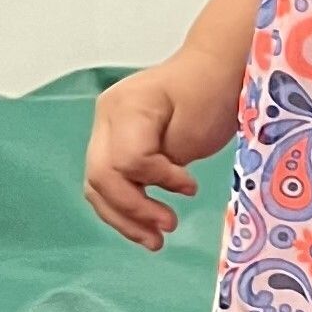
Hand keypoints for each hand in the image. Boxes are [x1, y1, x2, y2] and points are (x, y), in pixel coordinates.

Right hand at [85, 54, 241, 247]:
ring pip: (97, 185)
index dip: (158, 180)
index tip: (190, 187)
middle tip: (167, 230)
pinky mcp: (114, 143)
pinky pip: (109, 181)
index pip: (127, 160)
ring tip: (155, 241)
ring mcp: (105, 129)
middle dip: (132, 211)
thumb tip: (149, 188)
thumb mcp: (196, 127)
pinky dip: (125, 207)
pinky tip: (146, 226)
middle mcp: (105, 117)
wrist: (214, 70)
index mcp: (126, 107)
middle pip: (101, 177)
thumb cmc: (212, 92)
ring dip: (124, 218)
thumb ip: (167, 160)